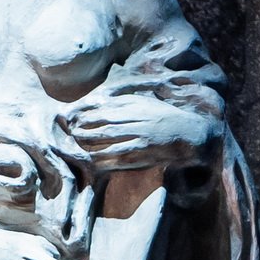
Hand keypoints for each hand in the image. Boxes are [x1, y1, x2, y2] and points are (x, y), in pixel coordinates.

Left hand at [63, 91, 210, 170]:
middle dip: (84, 127)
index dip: (87, 112)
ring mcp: (139, 137)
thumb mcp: (146, 103)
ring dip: (89, 142)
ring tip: (76, 143)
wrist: (190, 134)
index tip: (72, 115)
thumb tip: (102, 99)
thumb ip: (126, 100)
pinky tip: (91, 159)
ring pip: (107, 140)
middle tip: (70, 129)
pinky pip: (117, 157)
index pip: (106, 107)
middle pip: (103, 123)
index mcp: (138, 106)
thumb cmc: (165, 118)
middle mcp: (137, 119)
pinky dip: (101, 158)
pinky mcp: (142, 153)